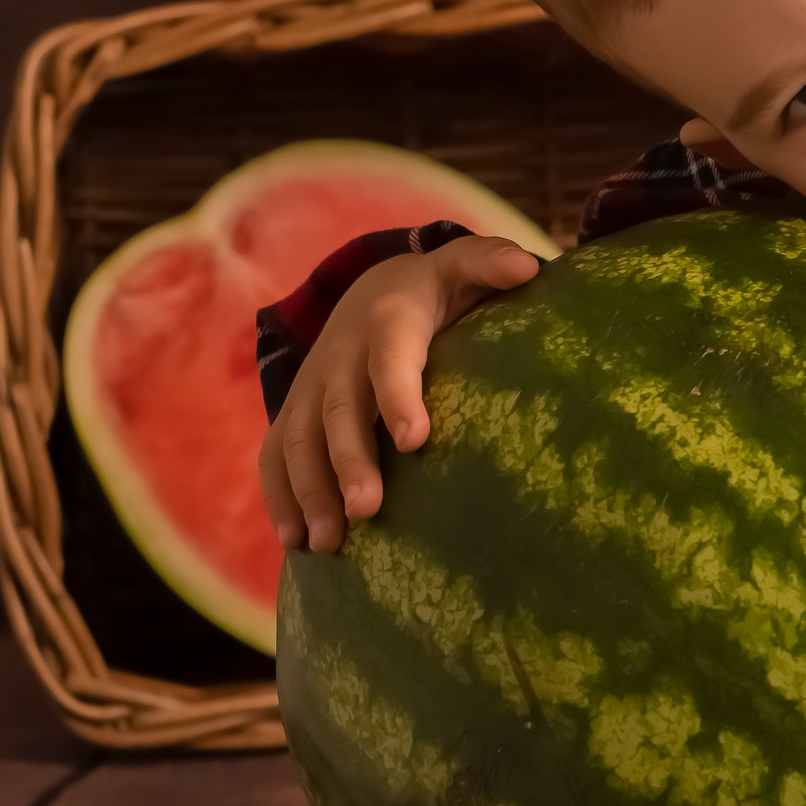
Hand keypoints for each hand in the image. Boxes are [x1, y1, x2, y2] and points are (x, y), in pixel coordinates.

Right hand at [257, 235, 539, 552]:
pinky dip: (280, 497)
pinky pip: (276, 454)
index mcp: (387, 322)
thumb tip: (529, 268)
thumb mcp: (462, 267)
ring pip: (300, 439)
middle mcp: (340, 355)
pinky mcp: (296, 411)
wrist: (371, 290)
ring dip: (310, 491)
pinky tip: (296, 542)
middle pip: (339, 411)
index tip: (417, 441)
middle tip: (368, 509)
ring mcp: (312, 386)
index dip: (398, 396)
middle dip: (349, 460)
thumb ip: (490, 263)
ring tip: (328, 541)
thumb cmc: (435, 291)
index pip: (392, 359)